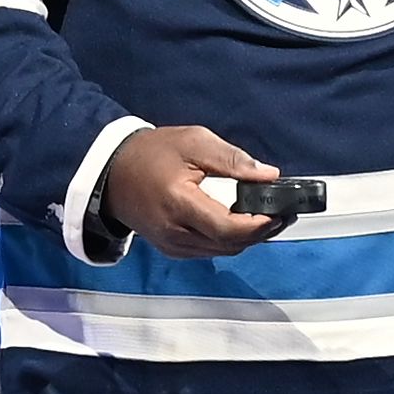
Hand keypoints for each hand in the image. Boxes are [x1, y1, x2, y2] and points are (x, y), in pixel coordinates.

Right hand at [98, 123, 290, 257]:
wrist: (112, 173)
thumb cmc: (152, 154)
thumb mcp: (194, 142)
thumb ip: (233, 160)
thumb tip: (268, 175)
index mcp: (179, 204)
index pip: (228, 228)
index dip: (259, 224)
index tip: (279, 211)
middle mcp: (175, 233)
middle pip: (230, 244)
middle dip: (261, 232)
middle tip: (281, 213)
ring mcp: (172, 245)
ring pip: (223, 251)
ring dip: (247, 237)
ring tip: (266, 216)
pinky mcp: (172, 249)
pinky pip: (210, 251)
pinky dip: (229, 239)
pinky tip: (240, 222)